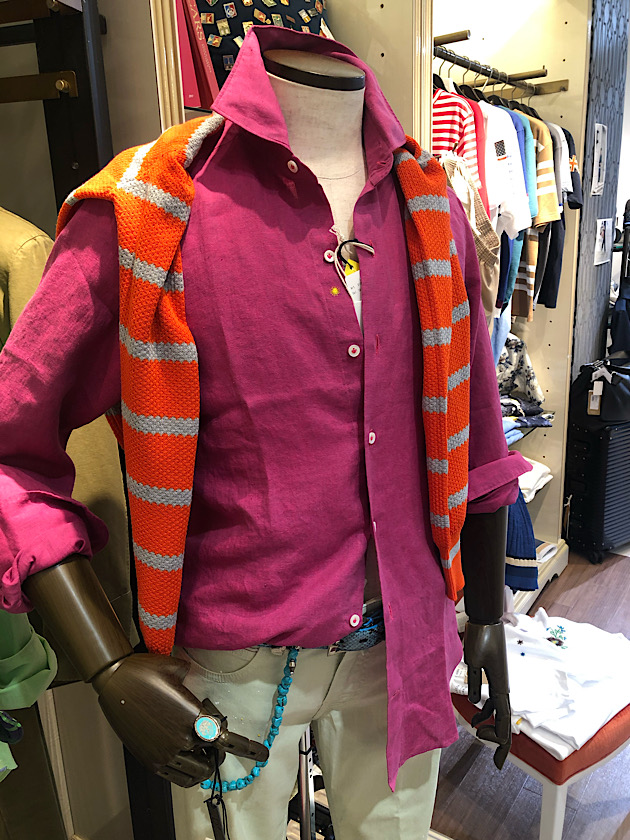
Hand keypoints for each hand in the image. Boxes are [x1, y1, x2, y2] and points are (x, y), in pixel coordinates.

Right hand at [92, 653, 267, 786]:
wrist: (113, 682)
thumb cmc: (143, 671)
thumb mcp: (175, 666)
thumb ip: (191, 674)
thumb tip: (193, 675)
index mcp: (191, 715)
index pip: (225, 738)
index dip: (247, 748)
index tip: (262, 754)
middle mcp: (181, 738)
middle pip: (213, 758)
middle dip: (219, 752)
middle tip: (215, 740)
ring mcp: (164, 752)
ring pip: (196, 773)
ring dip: (204, 764)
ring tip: (200, 750)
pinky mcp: (150, 759)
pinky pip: (177, 777)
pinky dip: (187, 773)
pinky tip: (187, 759)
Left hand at [463, 621, 510, 769]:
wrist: (486, 620)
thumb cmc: (480, 638)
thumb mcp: (473, 660)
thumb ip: (473, 681)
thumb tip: (474, 701)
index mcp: (500, 686)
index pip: (504, 720)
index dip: (501, 741)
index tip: (496, 758)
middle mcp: (503, 686)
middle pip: (505, 720)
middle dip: (500, 740)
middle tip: (494, 759)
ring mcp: (499, 682)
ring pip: (499, 711)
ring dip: (490, 725)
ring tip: (478, 734)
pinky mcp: (493, 676)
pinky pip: (493, 700)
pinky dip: (485, 711)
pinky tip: (475, 717)